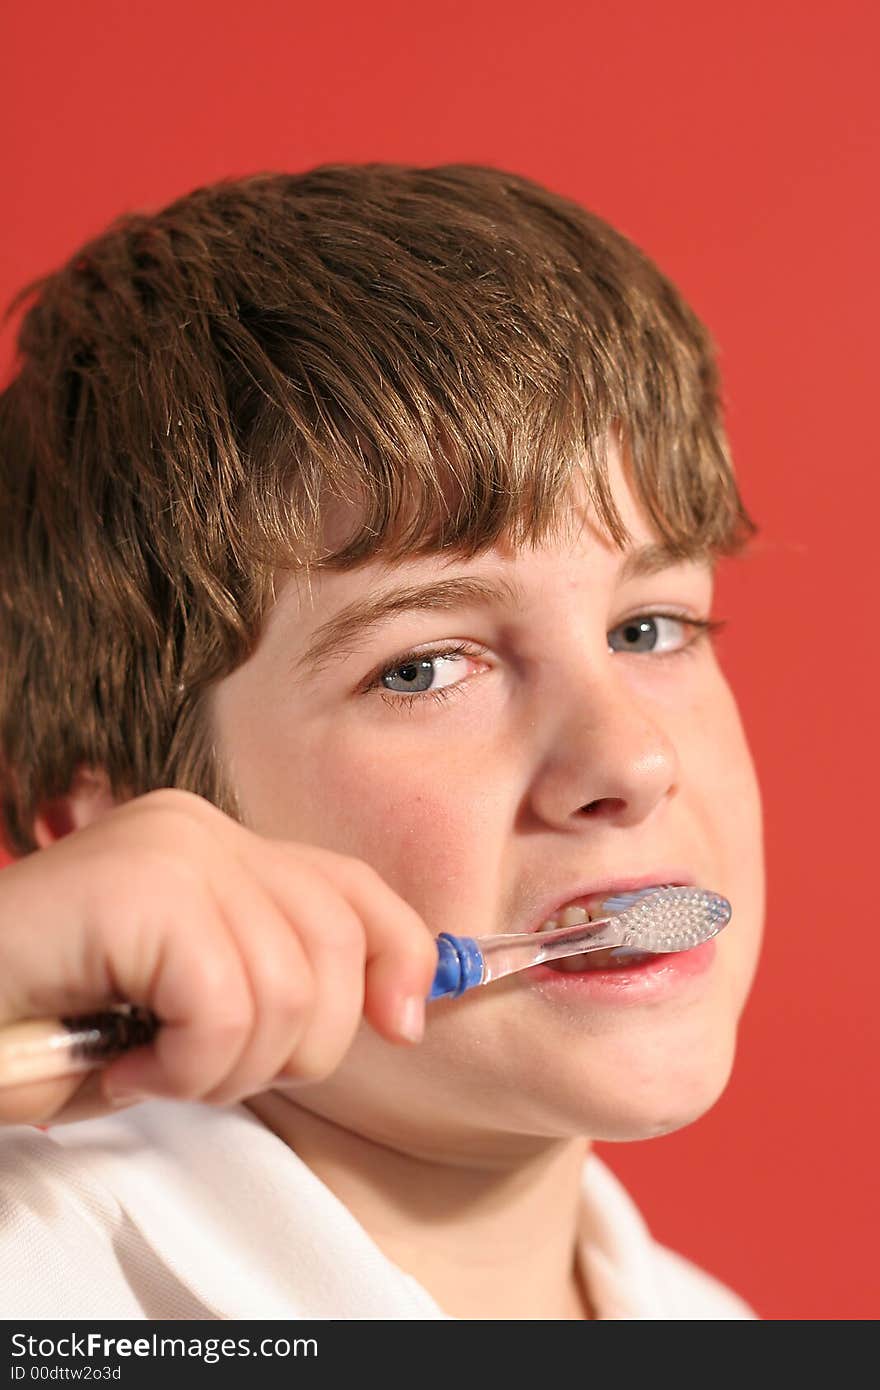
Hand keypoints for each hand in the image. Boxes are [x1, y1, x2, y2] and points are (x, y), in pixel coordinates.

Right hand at [0, 788, 436, 1125]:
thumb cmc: (47, 1026)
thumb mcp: (188, 1008)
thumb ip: (273, 988)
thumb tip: (393, 1011)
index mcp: (217, 847)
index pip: (352, 885)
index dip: (400, 954)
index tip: (402, 1024)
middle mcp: (200, 828)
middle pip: (336, 942)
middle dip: (296, 1045)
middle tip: (206, 1069)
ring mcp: (170, 848)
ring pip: (289, 987)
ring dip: (225, 1069)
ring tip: (151, 1065)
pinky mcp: (141, 885)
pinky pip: (228, 1005)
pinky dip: (188, 1065)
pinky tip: (127, 1062)